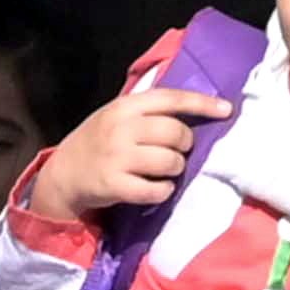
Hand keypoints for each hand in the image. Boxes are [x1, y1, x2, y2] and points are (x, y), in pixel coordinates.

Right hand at [35, 82, 218, 231]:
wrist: (62, 175)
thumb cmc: (98, 142)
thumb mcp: (116, 116)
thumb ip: (148, 111)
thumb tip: (197, 112)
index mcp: (124, 107)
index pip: (171, 99)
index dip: (202, 104)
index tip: (227, 111)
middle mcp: (120, 129)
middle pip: (175, 132)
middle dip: (185, 144)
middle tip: (178, 151)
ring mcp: (116, 158)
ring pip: (169, 162)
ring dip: (176, 168)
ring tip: (166, 171)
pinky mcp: (113, 185)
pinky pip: (155, 190)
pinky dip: (163, 191)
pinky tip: (157, 189)